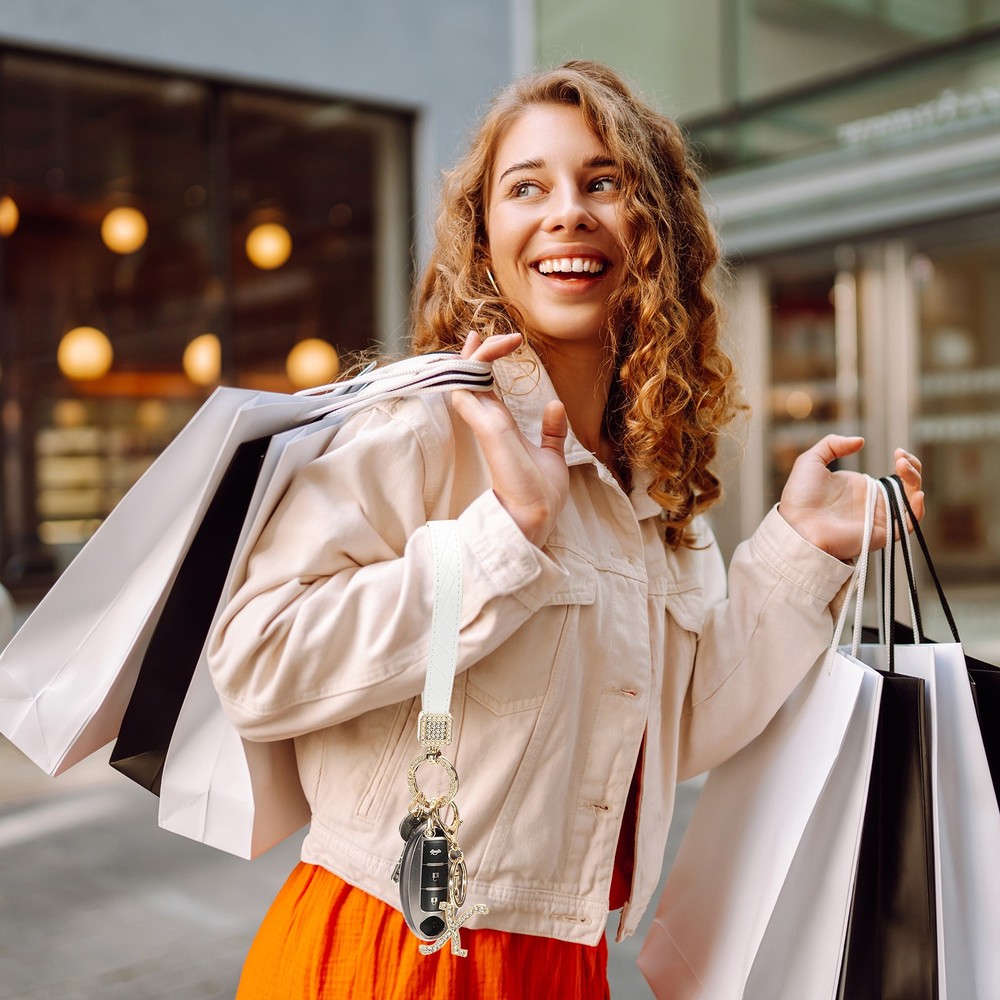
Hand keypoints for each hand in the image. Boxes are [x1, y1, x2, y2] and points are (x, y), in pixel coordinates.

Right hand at [450, 331, 568, 547]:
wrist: (536, 516)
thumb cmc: (540, 494)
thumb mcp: (552, 456)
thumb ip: (551, 431)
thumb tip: (556, 405)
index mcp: (501, 427)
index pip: (485, 387)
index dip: (485, 362)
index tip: (498, 342)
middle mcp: (489, 424)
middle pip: (471, 378)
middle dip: (475, 352)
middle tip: (477, 331)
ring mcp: (486, 426)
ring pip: (466, 379)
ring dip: (474, 355)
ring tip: (481, 336)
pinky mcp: (488, 429)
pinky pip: (468, 391)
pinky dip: (470, 370)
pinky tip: (475, 355)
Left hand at [777, 435, 924, 560]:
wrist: (796, 525)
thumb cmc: (799, 497)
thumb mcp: (811, 461)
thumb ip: (833, 445)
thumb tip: (860, 441)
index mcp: (861, 488)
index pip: (894, 476)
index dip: (904, 462)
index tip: (898, 451)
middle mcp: (873, 503)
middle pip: (908, 486)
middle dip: (913, 468)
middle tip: (901, 457)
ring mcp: (879, 518)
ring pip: (912, 502)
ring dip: (915, 482)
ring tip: (903, 466)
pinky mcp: (881, 533)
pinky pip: (909, 525)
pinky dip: (918, 510)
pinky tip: (916, 493)